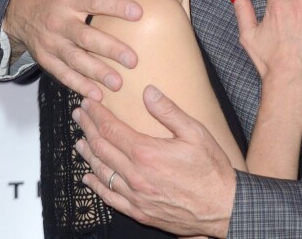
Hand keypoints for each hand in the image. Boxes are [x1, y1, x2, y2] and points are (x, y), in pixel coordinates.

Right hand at [3, 0, 141, 99]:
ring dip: (96, 73)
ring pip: (75, 60)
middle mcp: (59, 21)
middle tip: (133, 60)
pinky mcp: (47, 58)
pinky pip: (63, 74)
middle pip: (85, 37)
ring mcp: (52, 42)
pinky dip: (79, 86)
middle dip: (109, 49)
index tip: (139, 13)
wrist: (19, 8)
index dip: (116, 7)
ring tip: (118, 83)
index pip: (95, 2)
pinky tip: (97, 95)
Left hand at [72, 86, 235, 237]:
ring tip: (80, 140)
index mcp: (147, 153)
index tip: (89, 104)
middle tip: (79, 115)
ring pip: (102, 172)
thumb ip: (169, 111)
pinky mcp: (139, 211)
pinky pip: (109, 198)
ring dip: (88, 154)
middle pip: (102, 148)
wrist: (222, 206)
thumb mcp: (195, 132)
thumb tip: (149, 91)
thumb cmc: (211, 169)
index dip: (98, 115)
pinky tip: (89, 176)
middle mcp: (136, 176)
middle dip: (88, 129)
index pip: (112, 130)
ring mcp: (135, 196)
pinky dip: (96, 184)